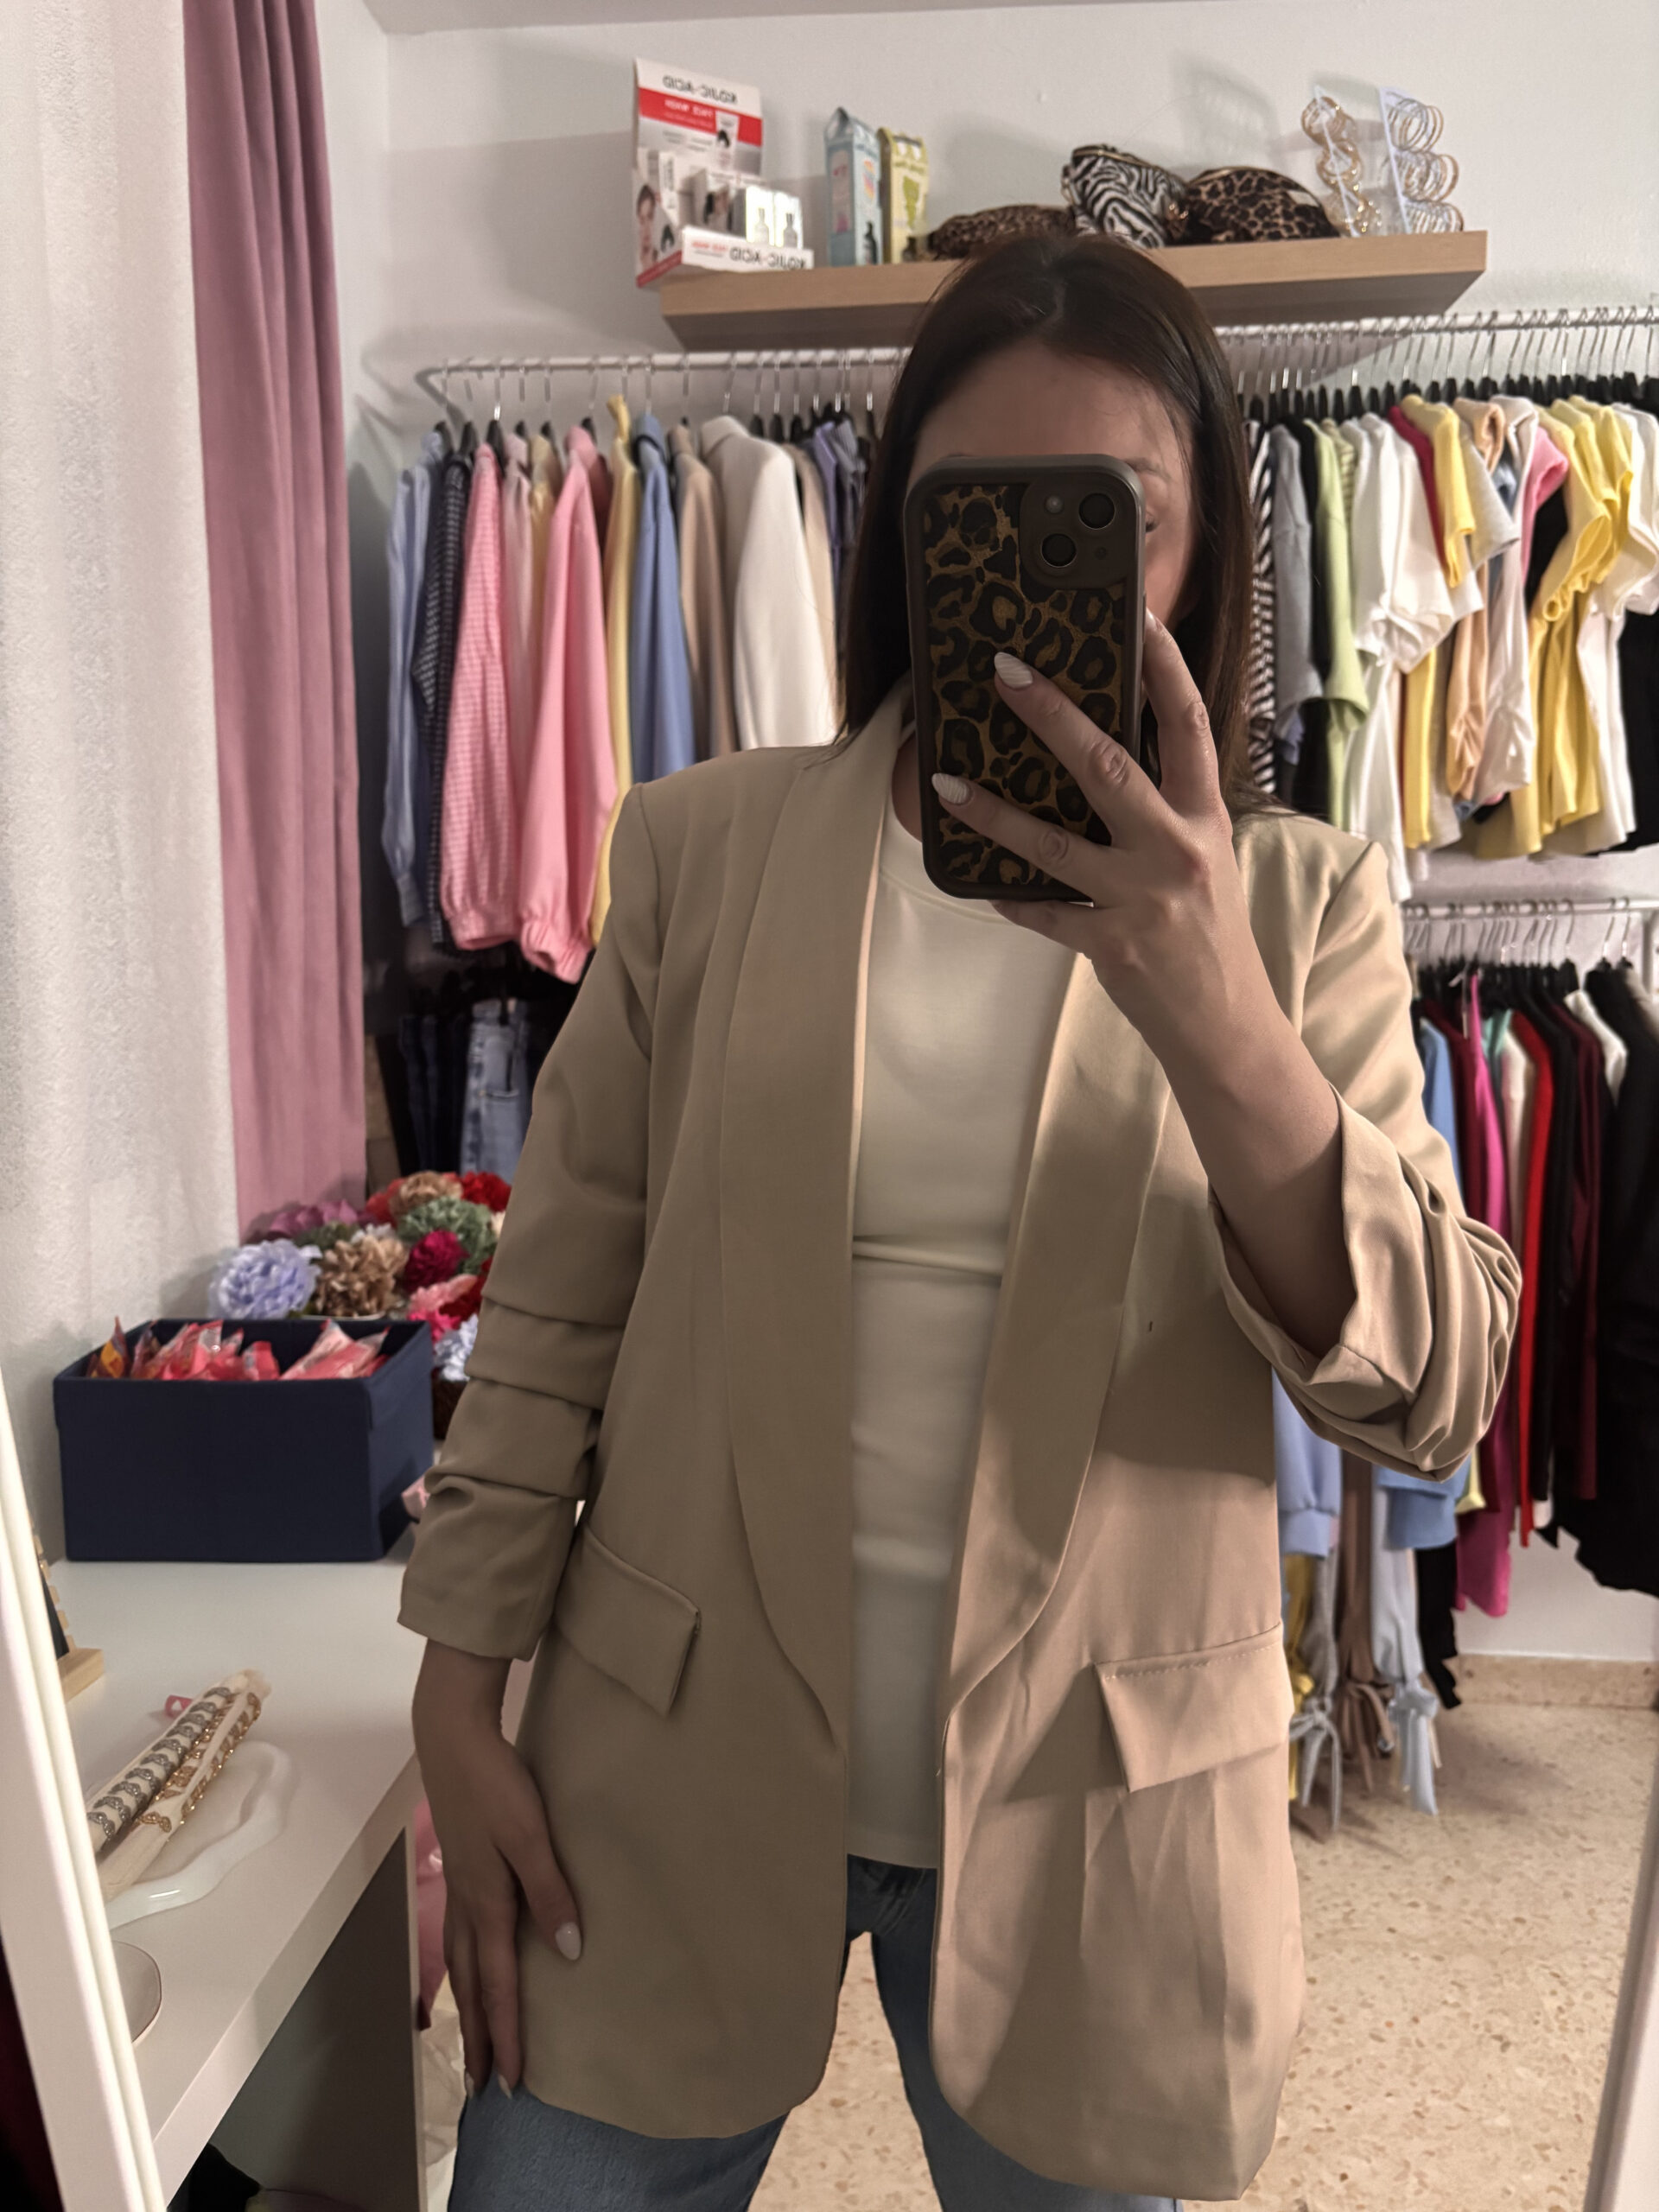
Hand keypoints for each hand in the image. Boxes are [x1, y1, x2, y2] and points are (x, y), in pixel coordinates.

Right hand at [413, 1642, 580, 2091]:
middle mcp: (467, 1904)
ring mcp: (458, 1885)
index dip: (508, 2035)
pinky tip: (470, 1964)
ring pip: (459, 1964)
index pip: (499, 1984)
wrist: (451, 1736)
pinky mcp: (458, 1865)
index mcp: (487, 1903)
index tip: (513, 2084)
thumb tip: (569, 1953)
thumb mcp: (531, 1834)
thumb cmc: (496, 1783)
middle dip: (480, 2037)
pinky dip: (462, 1968)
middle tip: (484, 2088)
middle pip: (471, 1986)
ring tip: (474, 2043)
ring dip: (468, 2008)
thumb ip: (550, 1891)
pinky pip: (458, 1935)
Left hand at [930, 613, 1278, 1083]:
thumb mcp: (1204, 857)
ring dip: (995, 812)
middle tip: (1006, 672)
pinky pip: (1046, 914)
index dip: (1165, 666)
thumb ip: (1165, 808)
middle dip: (1053, 716)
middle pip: (1109, 766)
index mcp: (1205, 817)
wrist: (1227, 1023)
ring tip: (946, 783)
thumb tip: (1101, 756)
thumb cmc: (1208, 934)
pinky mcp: (1113, 944)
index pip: (1190, 725)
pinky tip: (983, 885)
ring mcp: (1143, 898)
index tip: (1137, 615)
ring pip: (1056, 844)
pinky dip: (1013, 898)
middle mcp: (1177, 849)